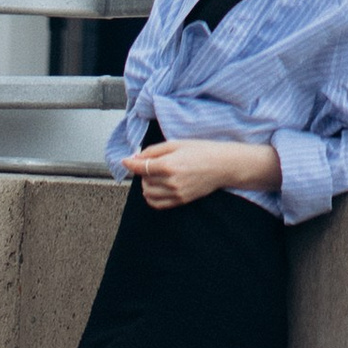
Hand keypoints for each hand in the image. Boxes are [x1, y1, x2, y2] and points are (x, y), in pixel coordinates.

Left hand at [125, 135, 279, 209]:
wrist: (222, 165)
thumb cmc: (202, 151)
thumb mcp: (177, 144)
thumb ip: (154, 151)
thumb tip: (136, 157)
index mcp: (169, 165)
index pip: (141, 167)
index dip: (130, 163)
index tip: (125, 160)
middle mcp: (171, 182)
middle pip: (143, 180)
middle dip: (142, 172)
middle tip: (150, 163)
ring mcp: (176, 193)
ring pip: (148, 193)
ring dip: (146, 184)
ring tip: (155, 176)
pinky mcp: (181, 201)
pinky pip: (157, 204)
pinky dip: (151, 196)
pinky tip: (157, 187)